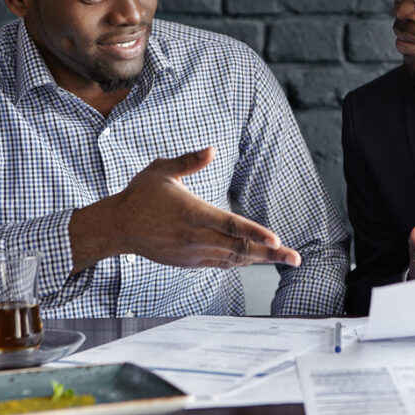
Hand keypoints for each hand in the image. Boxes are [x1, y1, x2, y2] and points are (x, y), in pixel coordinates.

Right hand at [70, 147, 300, 272]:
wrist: (118, 227)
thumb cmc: (141, 194)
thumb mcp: (161, 170)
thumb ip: (189, 161)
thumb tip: (212, 149)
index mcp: (191, 212)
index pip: (230, 225)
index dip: (255, 234)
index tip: (277, 239)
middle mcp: (194, 237)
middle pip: (238, 248)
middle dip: (270, 254)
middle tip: (296, 258)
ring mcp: (192, 253)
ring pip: (233, 259)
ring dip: (260, 261)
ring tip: (285, 260)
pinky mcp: (188, 262)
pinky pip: (220, 264)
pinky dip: (240, 263)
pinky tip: (256, 261)